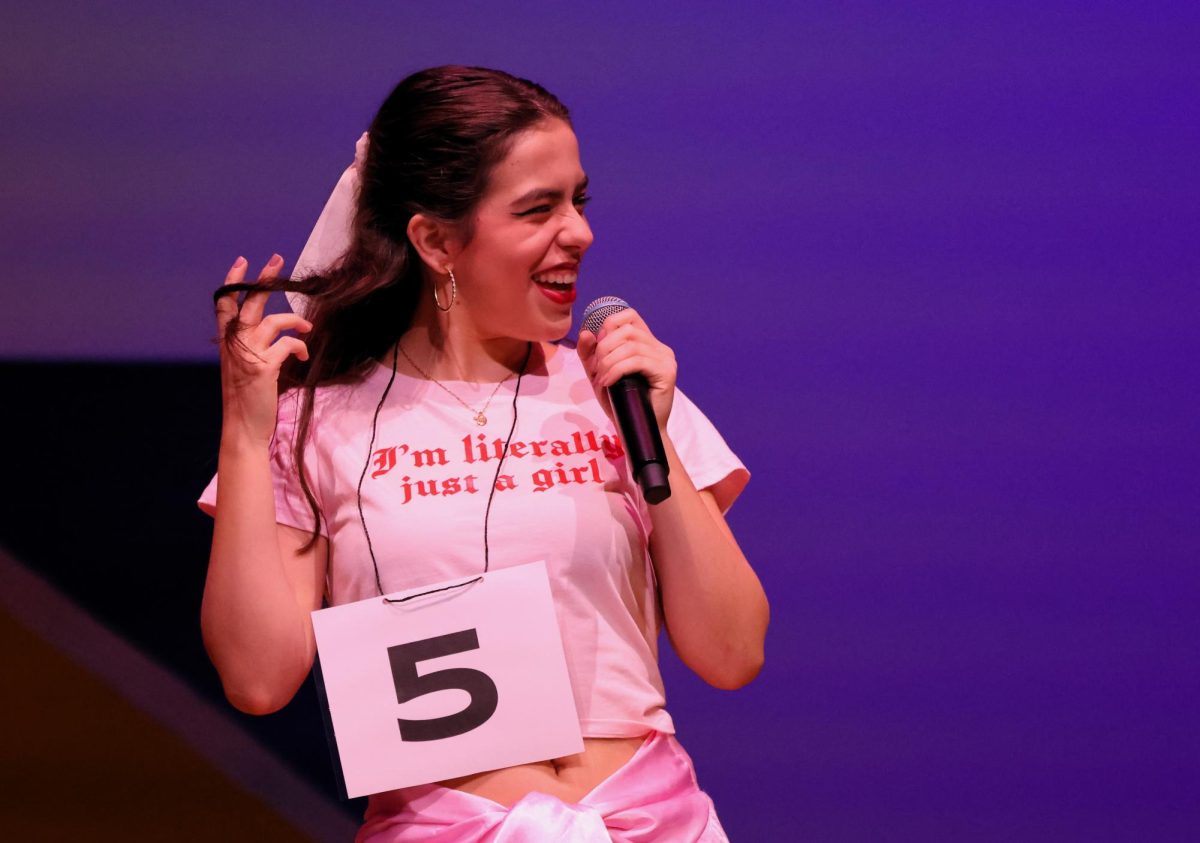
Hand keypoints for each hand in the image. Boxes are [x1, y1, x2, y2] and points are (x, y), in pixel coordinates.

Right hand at [215, 255, 310, 445]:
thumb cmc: (247, 399)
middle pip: (250, 303)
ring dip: (296, 320)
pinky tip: (303, 354)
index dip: (232, 282)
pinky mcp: (263, 367)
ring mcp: (248, 354)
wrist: (243, 427)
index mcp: (227, 343)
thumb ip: (250, 348)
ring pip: (274, 321)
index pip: (225, 306)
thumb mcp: (243, 368)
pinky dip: (299, 346)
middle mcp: (234, 344)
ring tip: (307, 327)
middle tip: (277, 259)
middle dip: (264, 279)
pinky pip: (288, 344)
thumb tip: (271, 333)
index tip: (242, 262)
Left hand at [576, 307, 676, 427]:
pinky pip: (637, 361)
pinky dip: (617, 370)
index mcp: (646, 343)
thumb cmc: (620, 403)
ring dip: (608, 362)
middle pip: (627, 330)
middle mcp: (659, 347)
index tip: (598, 350)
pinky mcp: (667, 372)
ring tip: (602, 380)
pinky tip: (609, 383)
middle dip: (604, 348)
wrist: (636, 430)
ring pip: (631, 346)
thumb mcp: (598, 374)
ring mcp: (665, 358)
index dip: (608, 326)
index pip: (628, 316)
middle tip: (596, 370)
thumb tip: (586, 332)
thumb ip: (590, 353)